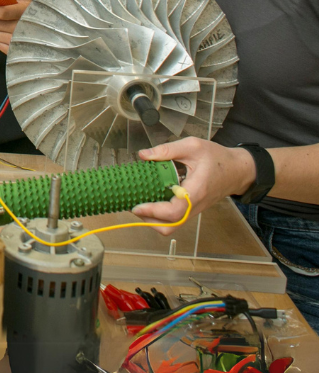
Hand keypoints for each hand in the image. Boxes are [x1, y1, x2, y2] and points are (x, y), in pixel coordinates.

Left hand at [131, 137, 255, 233]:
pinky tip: (151, 200)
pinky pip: (175, 219)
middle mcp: (195, 206)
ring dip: (153, 220)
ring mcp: (194, 210)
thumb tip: (143, 154)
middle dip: (149, 220)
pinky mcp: (192, 210)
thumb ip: (167, 149)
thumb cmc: (217, 157)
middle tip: (133, 204)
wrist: (238, 170)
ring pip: (172, 226)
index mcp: (196, 191)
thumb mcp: (192, 146)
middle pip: (170, 226)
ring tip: (140, 203)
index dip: (153, 212)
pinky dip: (160, 216)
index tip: (136, 206)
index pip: (174, 211)